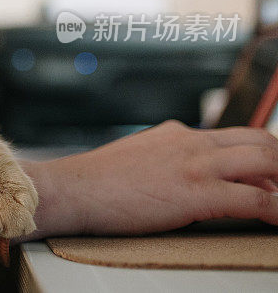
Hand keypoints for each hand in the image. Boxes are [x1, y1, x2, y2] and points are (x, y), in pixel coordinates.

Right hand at [21, 121, 277, 238]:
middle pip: (259, 140)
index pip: (233, 137)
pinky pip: (257, 200)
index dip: (259, 156)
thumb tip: (178, 179)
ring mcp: (197, 165)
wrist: (74, 189)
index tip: (266, 176)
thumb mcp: (135, 159)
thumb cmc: (96, 183)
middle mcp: (191, 142)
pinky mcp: (198, 192)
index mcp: (176, 134)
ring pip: (266, 160)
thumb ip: (163, 161)